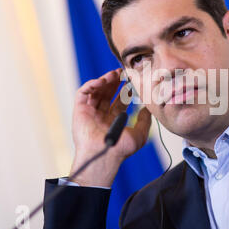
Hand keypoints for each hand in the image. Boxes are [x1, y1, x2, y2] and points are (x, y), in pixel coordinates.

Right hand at [69, 68, 151, 186]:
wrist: (105, 155)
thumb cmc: (121, 149)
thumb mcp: (140, 134)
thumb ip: (145, 120)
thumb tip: (148, 108)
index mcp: (113, 120)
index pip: (119, 100)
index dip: (125, 89)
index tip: (132, 80)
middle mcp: (101, 115)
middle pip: (107, 93)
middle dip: (114, 82)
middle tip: (122, 72)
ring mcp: (90, 112)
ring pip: (96, 91)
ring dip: (104, 80)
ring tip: (113, 74)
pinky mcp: (80, 110)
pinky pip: (83, 93)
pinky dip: (91, 85)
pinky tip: (101, 81)